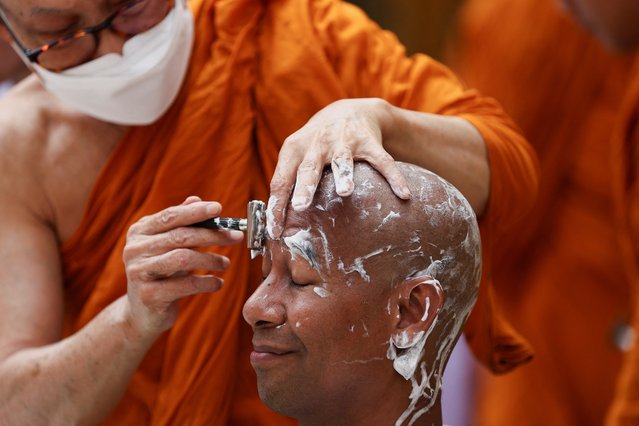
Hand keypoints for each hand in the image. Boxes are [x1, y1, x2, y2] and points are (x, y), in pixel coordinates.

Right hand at [122, 196, 243, 336]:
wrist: (141, 313)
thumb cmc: (161, 273)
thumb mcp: (168, 246)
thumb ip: (180, 223)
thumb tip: (196, 199)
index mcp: (139, 231)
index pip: (170, 215)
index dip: (196, 212)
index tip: (219, 209)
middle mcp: (135, 249)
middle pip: (180, 236)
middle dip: (212, 235)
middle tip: (236, 238)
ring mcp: (138, 272)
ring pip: (183, 258)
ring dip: (211, 259)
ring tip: (226, 263)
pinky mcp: (149, 295)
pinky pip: (185, 285)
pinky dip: (206, 282)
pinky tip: (217, 283)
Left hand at [268, 98, 410, 238]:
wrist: (349, 111)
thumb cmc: (316, 145)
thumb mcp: (297, 155)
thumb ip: (287, 182)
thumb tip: (274, 223)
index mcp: (295, 150)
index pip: (281, 180)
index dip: (277, 205)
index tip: (274, 231)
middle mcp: (317, 144)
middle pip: (309, 167)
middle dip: (305, 187)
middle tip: (301, 206)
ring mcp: (344, 141)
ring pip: (343, 161)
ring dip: (344, 175)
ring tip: (345, 192)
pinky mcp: (369, 142)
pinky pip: (382, 161)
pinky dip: (393, 177)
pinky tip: (403, 195)